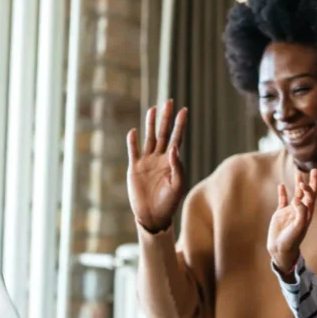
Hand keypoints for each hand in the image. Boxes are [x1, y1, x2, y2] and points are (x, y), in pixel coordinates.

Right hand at [127, 99, 186, 232]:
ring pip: (149, 138)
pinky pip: (133, 152)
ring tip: (153, 109)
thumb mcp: (177, 185)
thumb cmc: (169, 202)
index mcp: (172, 161)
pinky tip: (133, 132)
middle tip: (169, 102)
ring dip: (150, 124)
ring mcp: (147, 162)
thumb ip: (177, 166)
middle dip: (166, 118)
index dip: (180, 124)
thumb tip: (175, 147)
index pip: (177, 138)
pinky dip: (132, 142)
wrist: (153, 215)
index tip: (184, 110)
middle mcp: (160, 158)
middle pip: (163, 133)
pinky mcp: (135, 168)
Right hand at [267, 170, 316, 274]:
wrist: (281, 249)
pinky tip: (281, 185)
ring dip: (298, 184)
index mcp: (307, 213)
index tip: (302, 185)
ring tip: (298, 173)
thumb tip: (298, 199)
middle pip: (308, 193)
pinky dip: (282, 193)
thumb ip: (300, 212)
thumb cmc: (291, 240)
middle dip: (312, 182)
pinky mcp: (280, 214)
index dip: (308, 188)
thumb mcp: (298, 227)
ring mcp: (290, 211)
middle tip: (315, 170)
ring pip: (296, 194)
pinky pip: (282, 201)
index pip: (311, 197)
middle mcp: (300, 210)